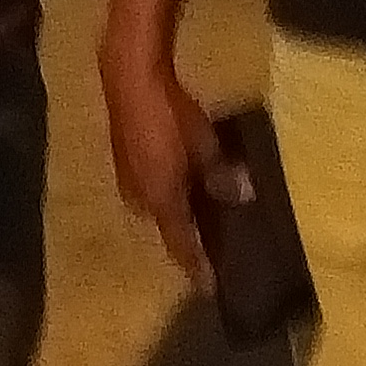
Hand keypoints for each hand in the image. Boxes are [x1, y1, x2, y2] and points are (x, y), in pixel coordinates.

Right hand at [98, 34, 249, 285]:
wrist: (129, 78)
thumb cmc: (171, 114)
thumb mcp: (204, 145)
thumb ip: (220, 175)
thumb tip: (241, 195)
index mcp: (159, 201)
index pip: (180, 244)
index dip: (196, 266)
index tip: (209, 287)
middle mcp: (139, 199)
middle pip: (166, 229)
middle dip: (185, 241)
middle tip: (210, 250)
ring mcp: (127, 180)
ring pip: (156, 209)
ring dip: (176, 216)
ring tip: (199, 222)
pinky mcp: (124, 161)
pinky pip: (150, 190)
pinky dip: (167, 196)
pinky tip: (181, 187)